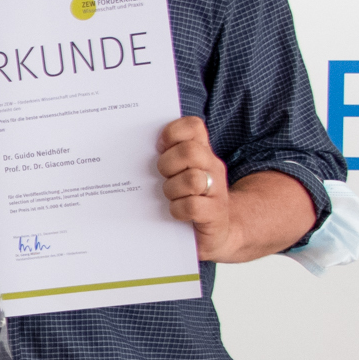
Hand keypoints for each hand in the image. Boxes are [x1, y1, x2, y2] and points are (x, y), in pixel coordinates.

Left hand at [157, 118, 315, 262]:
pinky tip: (176, 212)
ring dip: (172, 189)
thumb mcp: (181, 174)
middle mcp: (212, 167)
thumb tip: (137, 145)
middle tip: (163, 177)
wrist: (221, 233)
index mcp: (202, 153)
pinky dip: (178, 210)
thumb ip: (168, 157)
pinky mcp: (215, 214)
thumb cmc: (191, 200)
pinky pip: (193, 206)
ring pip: (191, 179)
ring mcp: (216, 191)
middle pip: (190, 151)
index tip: (159, 147)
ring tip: (170, 197)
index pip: (193, 126)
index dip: (172, 133)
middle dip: (167, 164)